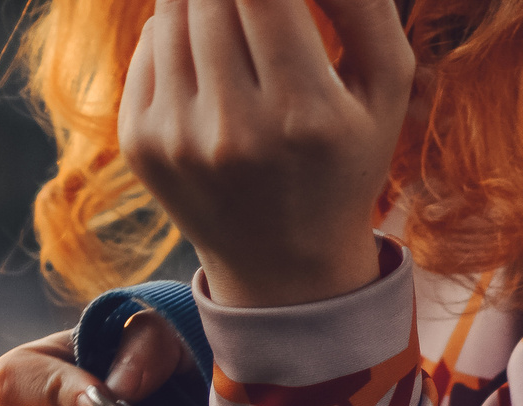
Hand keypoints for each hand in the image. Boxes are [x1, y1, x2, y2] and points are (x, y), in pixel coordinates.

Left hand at [120, 0, 413, 307]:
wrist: (279, 262)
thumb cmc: (344, 157)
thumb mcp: (385, 83)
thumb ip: (363, 4)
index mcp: (304, 112)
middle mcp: (231, 129)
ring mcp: (175, 140)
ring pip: (173, 15)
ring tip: (233, 7)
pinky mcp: (138, 145)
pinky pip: (149, 48)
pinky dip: (176, 28)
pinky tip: (209, 47)